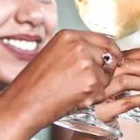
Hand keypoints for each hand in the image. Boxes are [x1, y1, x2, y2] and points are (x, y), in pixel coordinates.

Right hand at [3, 29, 123, 130]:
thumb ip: (76, 50)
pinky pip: (103, 91)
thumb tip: (100, 53)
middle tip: (92, 82)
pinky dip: (92, 99)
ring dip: (97, 86)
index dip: (112, 51)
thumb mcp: (53, 55)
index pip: (103, 39)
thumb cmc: (33, 85)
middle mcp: (79, 45)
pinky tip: (73, 99)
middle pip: (109, 56)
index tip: (116, 59)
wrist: (23, 104)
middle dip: (106, 70)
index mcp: (68, 35)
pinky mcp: (90, 82)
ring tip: (74, 92)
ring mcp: (86, 63)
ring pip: (107, 75)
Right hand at [92, 46, 139, 121]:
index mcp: (101, 68)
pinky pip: (126, 102)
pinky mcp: (101, 113)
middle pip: (127, 65)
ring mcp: (97, 95)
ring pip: (126, 81)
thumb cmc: (105, 108)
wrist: (88, 138)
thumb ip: (132, 73)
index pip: (127, 54)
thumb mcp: (117, 88)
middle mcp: (97, 79)